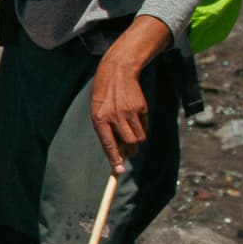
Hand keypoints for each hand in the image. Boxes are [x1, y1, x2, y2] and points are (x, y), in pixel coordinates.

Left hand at [91, 51, 148, 173]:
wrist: (117, 71)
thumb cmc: (103, 95)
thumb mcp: (97, 111)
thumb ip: (105, 131)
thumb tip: (117, 152)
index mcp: (100, 119)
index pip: (108, 144)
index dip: (114, 159)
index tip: (119, 171)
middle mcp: (115, 117)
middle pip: (130, 144)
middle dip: (131, 151)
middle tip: (128, 150)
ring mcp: (130, 112)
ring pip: (140, 138)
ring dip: (136, 141)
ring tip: (129, 132)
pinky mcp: (141, 108)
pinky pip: (144, 127)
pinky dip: (141, 128)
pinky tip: (134, 118)